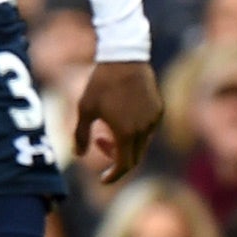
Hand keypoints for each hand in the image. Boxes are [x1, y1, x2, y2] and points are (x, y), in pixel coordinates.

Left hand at [75, 61, 162, 182]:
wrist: (124, 57)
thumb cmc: (101, 83)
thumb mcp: (85, 109)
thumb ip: (81, 135)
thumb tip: (78, 155)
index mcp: (126, 133)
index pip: (124, 166)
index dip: (113, 176)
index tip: (103, 179)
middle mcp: (144, 130)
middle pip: (134, 158)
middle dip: (116, 158)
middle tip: (99, 142)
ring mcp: (153, 119)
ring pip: (142, 144)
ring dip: (126, 144)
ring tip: (108, 125)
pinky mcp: (159, 109)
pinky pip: (148, 129)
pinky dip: (135, 132)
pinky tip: (122, 116)